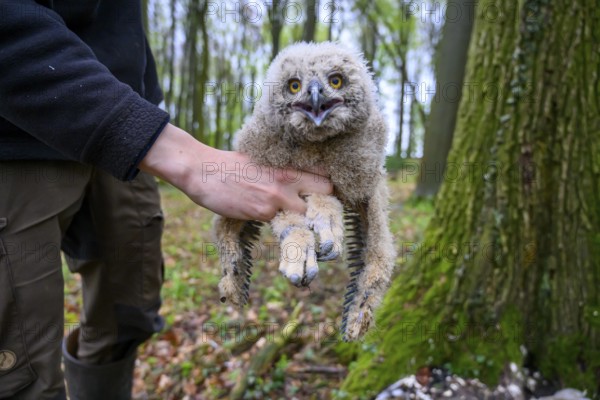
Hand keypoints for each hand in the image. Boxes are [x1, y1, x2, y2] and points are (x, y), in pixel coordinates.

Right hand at [140, 124, 332, 220]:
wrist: (202, 170)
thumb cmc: (229, 165)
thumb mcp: (261, 160)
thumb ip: (281, 172)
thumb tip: (298, 184)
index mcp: (287, 165)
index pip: (324, 178)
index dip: (328, 191)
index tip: (326, 200)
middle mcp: (287, 180)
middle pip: (325, 195)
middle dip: (324, 208)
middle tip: (317, 217)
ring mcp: (276, 198)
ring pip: (305, 216)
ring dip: (303, 223)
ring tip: (298, 227)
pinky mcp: (262, 212)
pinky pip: (282, 224)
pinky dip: (281, 227)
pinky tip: (275, 228)